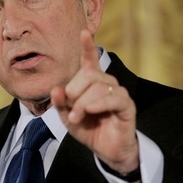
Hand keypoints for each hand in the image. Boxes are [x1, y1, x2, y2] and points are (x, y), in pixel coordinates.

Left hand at [51, 29, 138, 173]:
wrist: (105, 150)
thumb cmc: (88, 129)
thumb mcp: (68, 117)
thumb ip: (61, 104)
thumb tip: (55, 89)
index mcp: (91, 84)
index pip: (90, 61)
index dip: (87, 47)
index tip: (84, 32)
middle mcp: (106, 84)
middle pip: (89, 74)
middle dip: (75, 91)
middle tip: (71, 109)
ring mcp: (117, 93)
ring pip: (99, 86)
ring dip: (83, 102)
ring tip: (77, 117)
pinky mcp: (127, 106)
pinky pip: (114, 98)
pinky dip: (99, 103)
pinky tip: (91, 110)